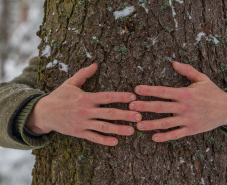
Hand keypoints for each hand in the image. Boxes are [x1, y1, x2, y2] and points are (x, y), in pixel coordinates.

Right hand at [25, 63, 141, 145]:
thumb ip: (83, 74)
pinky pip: (93, 138)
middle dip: (125, 114)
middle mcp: (85, 111)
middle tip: (139, 116)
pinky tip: (116, 142)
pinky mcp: (79, 133)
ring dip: (119, 129)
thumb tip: (95, 64)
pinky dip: (104, 140)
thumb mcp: (70, 83)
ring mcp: (82, 123)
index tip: (133, 97)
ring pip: (104, 127)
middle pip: (109, 113)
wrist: (43, 113)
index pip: (107, 97)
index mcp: (85, 98)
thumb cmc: (59, 96)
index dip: (121, 97)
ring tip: (132, 130)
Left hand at [129, 62, 226, 141]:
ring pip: (166, 122)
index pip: (163, 91)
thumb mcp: (201, 78)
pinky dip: (165, 137)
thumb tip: (173, 62)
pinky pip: (176, 134)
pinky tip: (154, 137)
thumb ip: (187, 70)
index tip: (136, 90)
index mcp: (185, 93)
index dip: (149, 90)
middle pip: (160, 107)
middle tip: (130, 106)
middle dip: (144, 106)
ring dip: (151, 124)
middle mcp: (185, 106)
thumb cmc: (212, 92)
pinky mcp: (191, 129)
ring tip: (137, 124)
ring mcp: (187, 119)